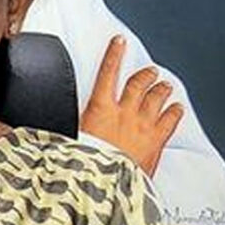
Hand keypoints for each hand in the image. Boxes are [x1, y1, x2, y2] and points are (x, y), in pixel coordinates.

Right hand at [80, 35, 183, 175]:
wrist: (103, 182)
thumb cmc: (84, 161)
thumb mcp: (70, 136)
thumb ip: (68, 123)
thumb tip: (47, 123)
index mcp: (100, 108)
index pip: (108, 72)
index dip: (114, 54)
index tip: (119, 41)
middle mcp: (123, 112)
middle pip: (138, 84)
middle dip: (145, 74)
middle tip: (150, 70)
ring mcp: (142, 125)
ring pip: (156, 99)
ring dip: (161, 89)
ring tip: (165, 85)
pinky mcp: (155, 141)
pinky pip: (169, 121)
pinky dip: (174, 112)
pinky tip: (177, 108)